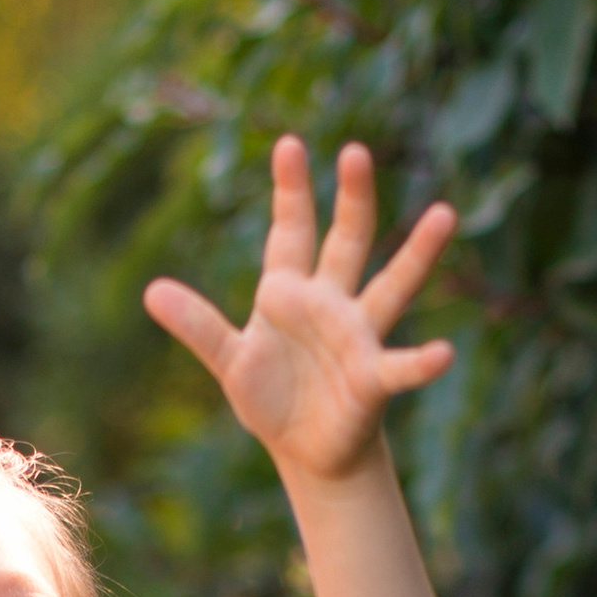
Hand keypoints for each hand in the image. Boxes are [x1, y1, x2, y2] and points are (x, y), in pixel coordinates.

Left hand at [143, 137, 454, 487]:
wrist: (308, 452)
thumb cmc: (273, 399)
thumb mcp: (230, 361)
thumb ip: (197, 326)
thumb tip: (152, 291)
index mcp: (290, 292)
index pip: (291, 231)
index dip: (290, 191)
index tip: (289, 143)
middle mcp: (332, 303)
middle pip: (347, 240)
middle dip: (352, 199)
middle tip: (356, 151)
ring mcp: (358, 337)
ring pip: (392, 287)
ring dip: (417, 254)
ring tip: (444, 214)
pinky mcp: (373, 379)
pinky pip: (401, 367)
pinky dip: (422, 362)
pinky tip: (443, 354)